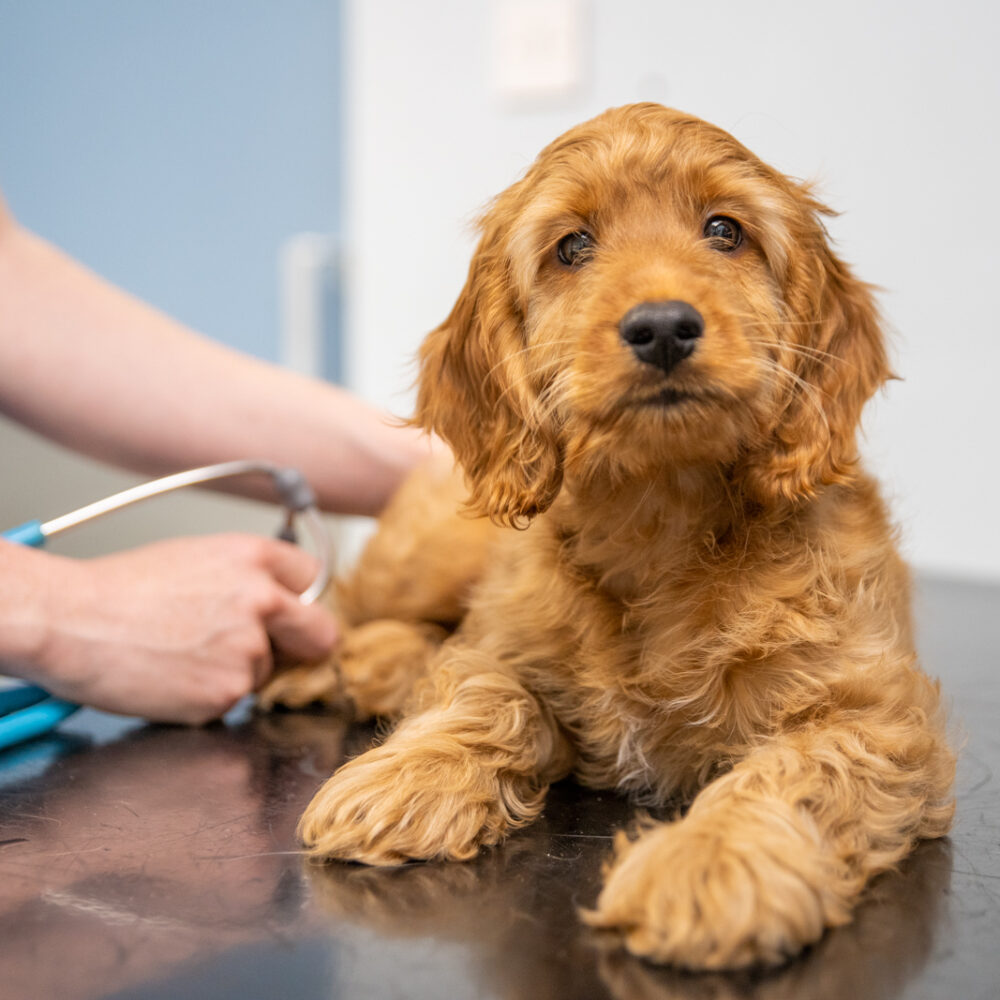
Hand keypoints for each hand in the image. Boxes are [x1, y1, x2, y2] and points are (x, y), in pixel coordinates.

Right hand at [30, 534, 336, 723]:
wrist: (71, 622)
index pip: (314, 579)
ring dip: (237, 670)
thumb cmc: (119, 590)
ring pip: (266, 670)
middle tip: (279, 650)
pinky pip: (233, 699)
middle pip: (321, 633)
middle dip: (305, 644)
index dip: (299, 599)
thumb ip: (249, 578)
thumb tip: (278, 601)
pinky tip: (173, 676)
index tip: (291, 611)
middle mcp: (262, 600)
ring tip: (184, 653)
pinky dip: (209, 695)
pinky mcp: (226, 693)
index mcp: (254, 557)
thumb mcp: (198, 558)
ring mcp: (247, 649)